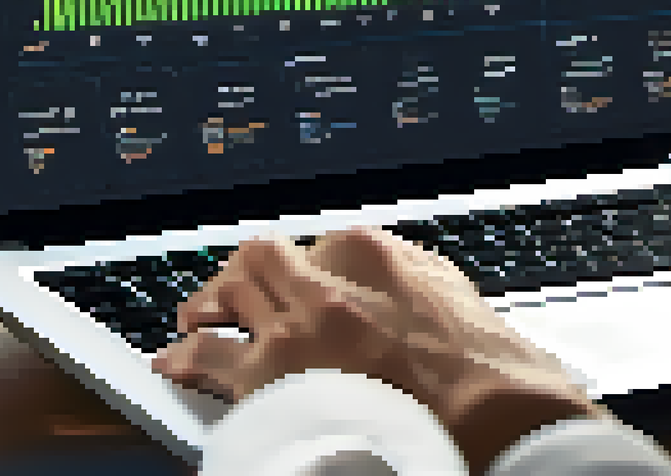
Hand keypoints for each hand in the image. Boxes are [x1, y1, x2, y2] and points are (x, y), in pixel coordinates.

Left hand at [151, 227, 606, 474]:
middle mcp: (328, 280)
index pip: (317, 245)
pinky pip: (209, 356)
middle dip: (246, 275)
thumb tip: (400, 284)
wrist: (497, 424)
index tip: (298, 284)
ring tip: (195, 318)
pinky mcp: (271, 379)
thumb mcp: (456, 298)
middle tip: (234, 294)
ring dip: (210, 303)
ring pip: (230, 292)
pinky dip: (185, 358)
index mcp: (373, 254)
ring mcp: (296, 328)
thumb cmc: (493, 374)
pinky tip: (173, 363)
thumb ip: (412, 280)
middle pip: (263, 258)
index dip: (302, 269)